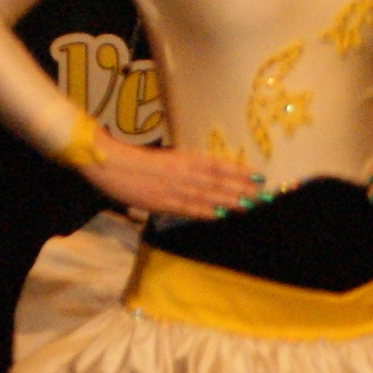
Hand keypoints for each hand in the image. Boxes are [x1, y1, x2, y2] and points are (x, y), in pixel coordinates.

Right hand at [86, 141, 259, 221]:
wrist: (109, 163)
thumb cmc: (136, 161)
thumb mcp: (166, 159)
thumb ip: (186, 166)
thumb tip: (208, 174)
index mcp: (183, 159)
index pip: (217, 165)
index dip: (239, 171)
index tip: (258, 175)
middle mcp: (183, 172)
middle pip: (218, 181)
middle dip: (242, 188)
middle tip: (264, 194)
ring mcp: (173, 188)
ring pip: (207, 195)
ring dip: (230, 200)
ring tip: (251, 204)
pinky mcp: (162, 202)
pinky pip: (187, 208)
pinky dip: (205, 211)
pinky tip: (221, 214)